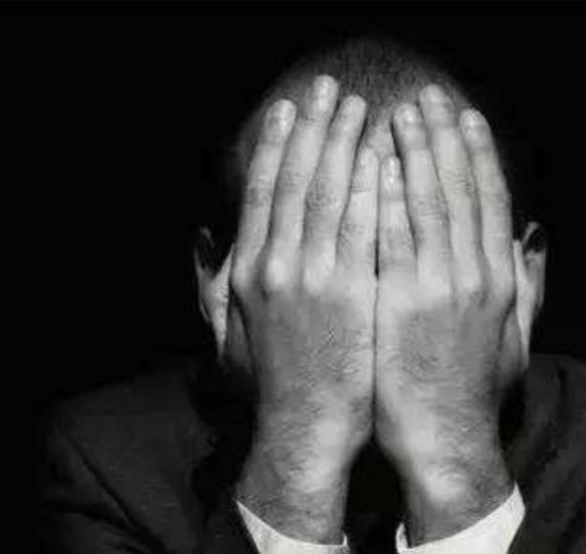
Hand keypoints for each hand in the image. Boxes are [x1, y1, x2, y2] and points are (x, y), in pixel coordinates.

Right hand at [225, 76, 378, 542]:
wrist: (303, 430)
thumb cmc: (271, 384)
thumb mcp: (226, 333)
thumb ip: (213, 282)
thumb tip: (204, 239)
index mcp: (248, 270)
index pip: (263, 191)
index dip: (276, 145)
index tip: (290, 111)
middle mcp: (276, 266)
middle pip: (296, 181)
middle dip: (314, 130)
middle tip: (331, 92)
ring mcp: (314, 279)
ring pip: (328, 196)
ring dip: (344, 146)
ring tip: (361, 109)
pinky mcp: (352, 296)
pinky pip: (362, 231)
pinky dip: (369, 191)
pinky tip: (380, 159)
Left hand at [374, 86, 526, 543]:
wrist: (445, 438)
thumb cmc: (474, 389)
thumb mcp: (516, 335)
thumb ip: (527, 283)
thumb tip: (533, 236)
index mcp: (499, 278)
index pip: (490, 199)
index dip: (478, 153)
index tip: (465, 116)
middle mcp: (473, 274)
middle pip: (459, 189)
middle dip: (443, 137)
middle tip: (426, 98)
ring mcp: (438, 287)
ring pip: (428, 203)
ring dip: (414, 153)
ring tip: (399, 114)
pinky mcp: (400, 302)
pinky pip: (392, 237)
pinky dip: (387, 197)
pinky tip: (378, 164)